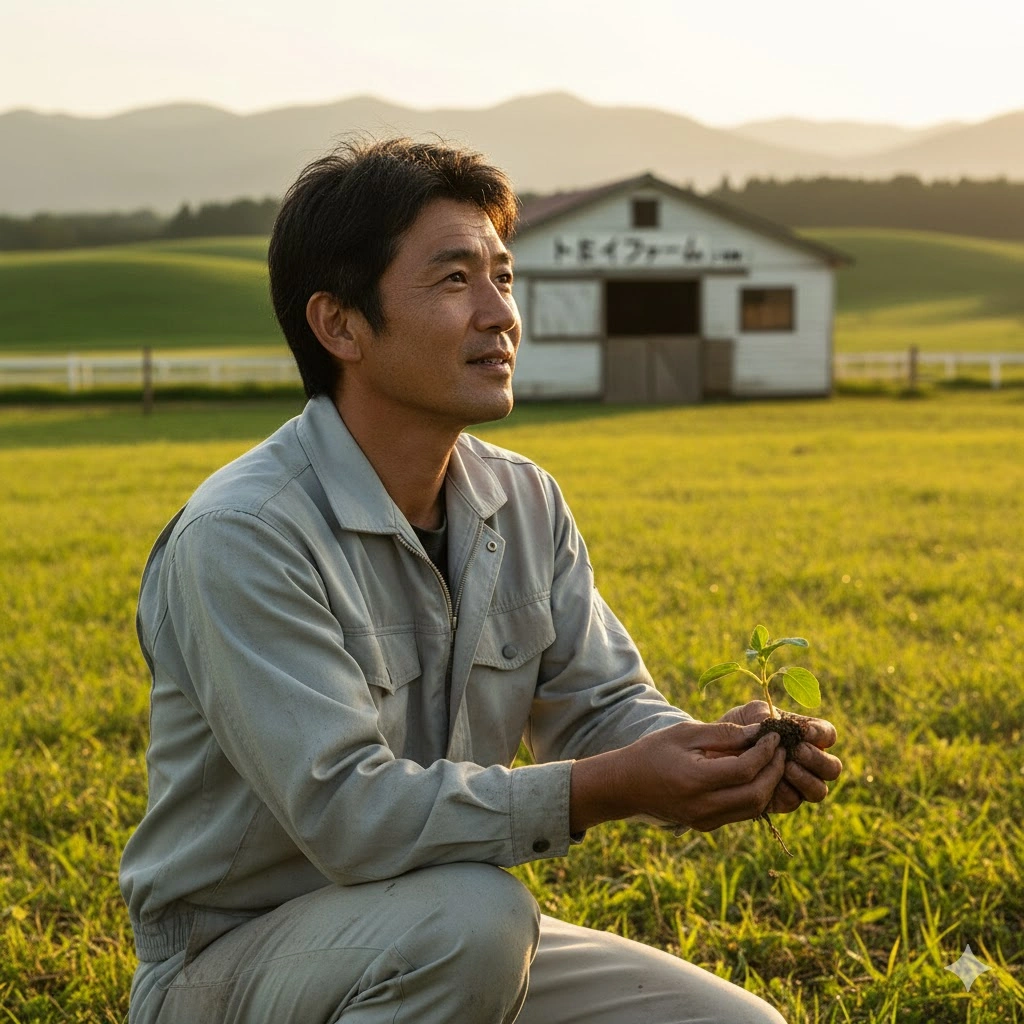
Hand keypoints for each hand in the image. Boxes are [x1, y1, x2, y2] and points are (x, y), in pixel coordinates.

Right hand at [570, 719, 785, 833]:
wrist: (626, 785)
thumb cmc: (654, 751)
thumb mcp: (685, 733)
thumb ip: (723, 733)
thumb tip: (758, 731)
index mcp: (695, 780)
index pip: (745, 769)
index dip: (765, 751)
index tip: (774, 734)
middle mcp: (703, 806)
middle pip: (757, 794)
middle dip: (775, 770)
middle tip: (780, 748)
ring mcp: (705, 819)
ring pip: (754, 808)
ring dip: (769, 785)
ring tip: (772, 760)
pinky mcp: (706, 825)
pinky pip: (742, 813)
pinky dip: (755, 795)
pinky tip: (755, 775)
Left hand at [718, 701, 841, 812]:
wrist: (714, 750)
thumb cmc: (738, 727)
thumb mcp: (749, 714)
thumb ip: (763, 714)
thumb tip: (774, 723)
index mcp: (806, 736)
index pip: (828, 735)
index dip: (821, 734)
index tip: (804, 731)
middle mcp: (808, 762)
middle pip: (832, 768)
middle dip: (817, 760)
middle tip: (797, 751)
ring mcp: (798, 783)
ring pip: (818, 790)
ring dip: (805, 778)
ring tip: (786, 767)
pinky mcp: (781, 800)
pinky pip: (793, 801)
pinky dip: (785, 791)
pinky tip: (771, 781)